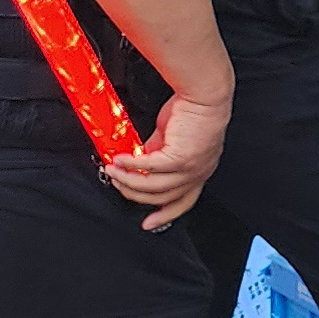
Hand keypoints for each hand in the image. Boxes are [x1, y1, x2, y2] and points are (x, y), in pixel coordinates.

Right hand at [105, 90, 230, 229]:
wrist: (206, 94)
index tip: (149, 223)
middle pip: (161, 197)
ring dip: (128, 180)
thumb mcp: (175, 140)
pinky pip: (149, 167)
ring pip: (152, 186)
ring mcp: (190, 167)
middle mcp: (198, 173)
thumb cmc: (194, 111)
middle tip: (116, 183)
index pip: (183, 202)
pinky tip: (119, 160)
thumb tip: (141, 163)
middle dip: (134, 194)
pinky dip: (131, 165)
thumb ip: (160, 155)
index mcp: (200, 171)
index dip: (165, 215)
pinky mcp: (181, 157)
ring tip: (112, 170)